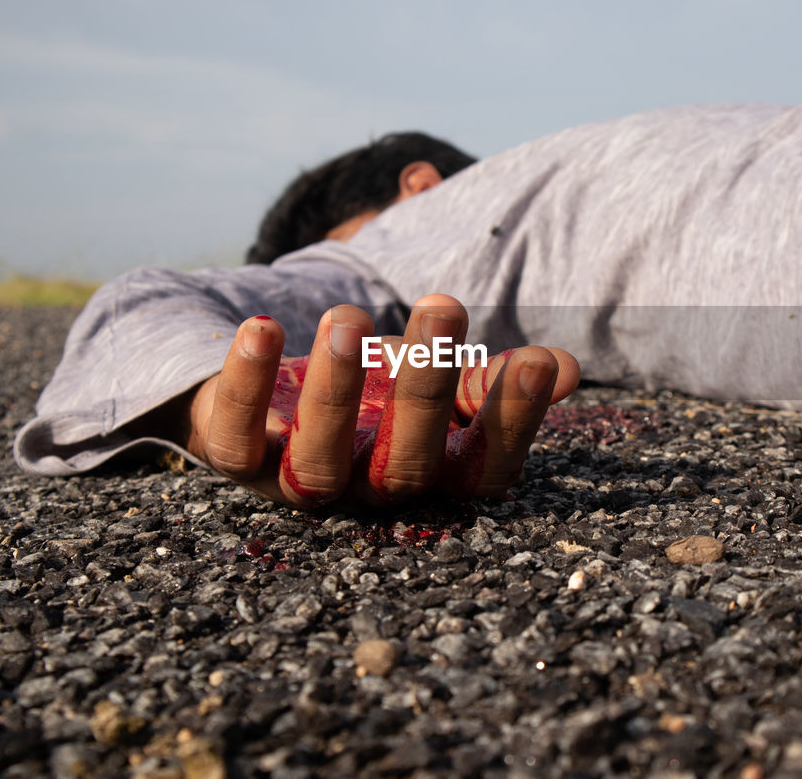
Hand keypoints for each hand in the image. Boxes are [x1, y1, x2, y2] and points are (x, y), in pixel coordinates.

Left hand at [184, 294, 579, 509]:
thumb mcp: (433, 381)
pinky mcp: (236, 458)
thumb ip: (488, 380)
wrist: (273, 403)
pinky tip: (264, 326)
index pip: (485, 469)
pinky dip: (247, 383)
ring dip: (336, 393)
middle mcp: (368, 493)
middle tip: (443, 307)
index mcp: (431, 477)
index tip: (534, 361)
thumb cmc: (376, 393)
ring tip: (349, 319)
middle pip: (405, 465)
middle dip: (426, 388)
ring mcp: (298, 483)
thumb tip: (565, 370)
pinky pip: (235, 437)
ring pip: (318, 465)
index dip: (512, 422)